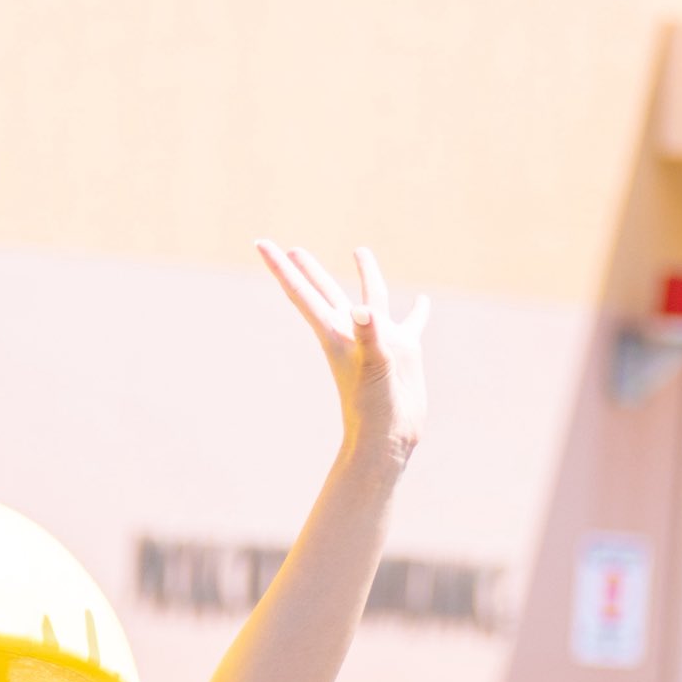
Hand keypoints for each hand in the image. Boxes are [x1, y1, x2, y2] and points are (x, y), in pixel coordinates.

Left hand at [257, 241, 428, 460]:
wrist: (389, 438)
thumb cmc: (374, 408)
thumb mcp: (372, 368)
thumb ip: (368, 337)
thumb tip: (362, 309)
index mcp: (335, 333)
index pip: (302, 293)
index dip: (281, 268)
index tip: (259, 243)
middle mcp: (352, 332)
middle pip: (325, 291)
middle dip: (308, 269)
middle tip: (292, 249)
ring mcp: (378, 340)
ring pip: (371, 297)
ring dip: (366, 274)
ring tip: (359, 250)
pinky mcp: (402, 350)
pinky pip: (410, 323)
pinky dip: (416, 311)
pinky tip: (421, 299)